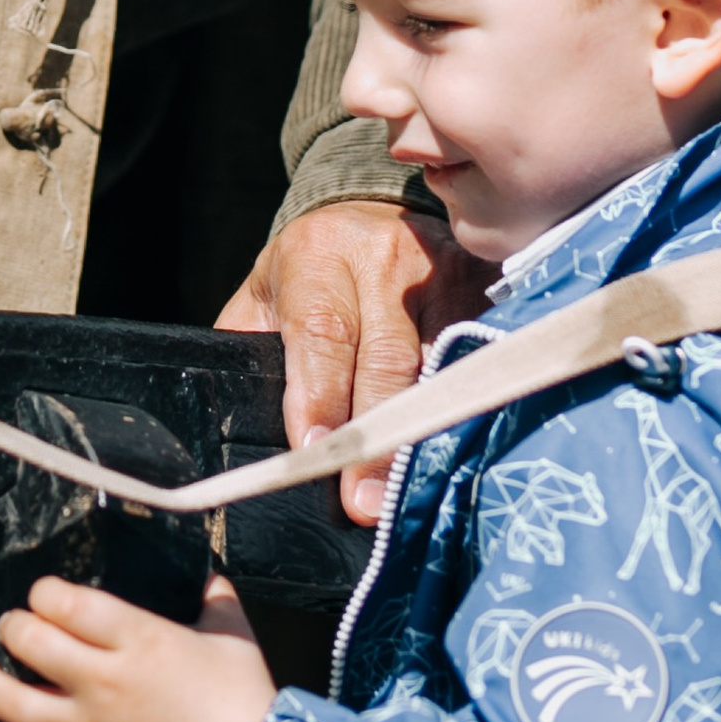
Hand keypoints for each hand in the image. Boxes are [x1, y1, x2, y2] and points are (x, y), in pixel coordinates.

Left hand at [0, 575, 277, 721]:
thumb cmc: (246, 702)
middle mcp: (107, 679)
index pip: (67, 603)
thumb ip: (216, 598)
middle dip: (14, 625)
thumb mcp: (234, 636)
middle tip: (14, 622)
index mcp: (140, 639)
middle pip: (33, 643)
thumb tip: (210, 574)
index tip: (47, 591)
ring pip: (18, 702)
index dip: (45, 592)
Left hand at [218, 199, 494, 520]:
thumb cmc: (307, 276)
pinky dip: (469, 402)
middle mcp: (384, 258)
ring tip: (415, 491)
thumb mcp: (263, 300)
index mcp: (317, 256)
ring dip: (427, 429)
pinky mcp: (484, 285)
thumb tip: (237, 433)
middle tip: (365, 504)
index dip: (321, 395)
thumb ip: (248, 356)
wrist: (369, 217)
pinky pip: (479, 351)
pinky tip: (461, 445)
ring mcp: (442, 270)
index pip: (321, 333)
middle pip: (387, 357)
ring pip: (440, 361)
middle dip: (375, 435)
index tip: (315, 452)